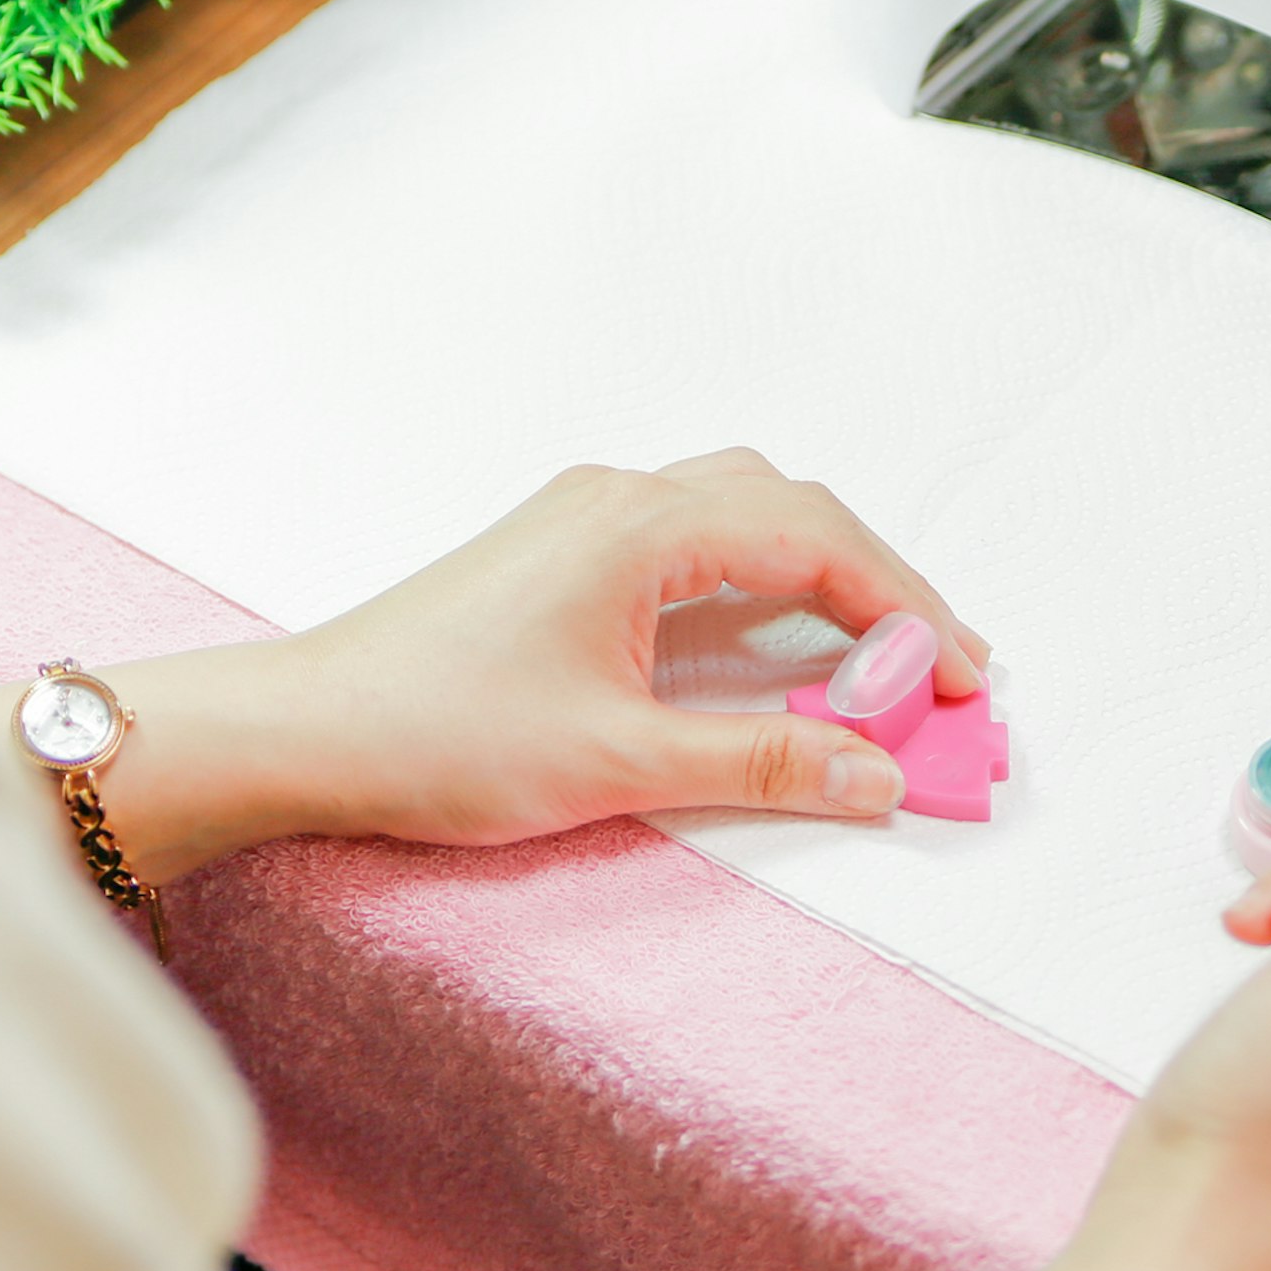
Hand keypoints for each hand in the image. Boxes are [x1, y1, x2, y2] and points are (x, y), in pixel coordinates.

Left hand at [73, 449, 989, 879]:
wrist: (301, 730)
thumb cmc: (436, 735)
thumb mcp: (619, 762)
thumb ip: (762, 760)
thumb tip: (881, 771)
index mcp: (643, 527)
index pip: (820, 541)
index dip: (910, 611)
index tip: (969, 681)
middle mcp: (620, 499)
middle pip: (794, 509)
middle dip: (882, 588)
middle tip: (944, 675)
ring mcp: (585, 519)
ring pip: (744, 512)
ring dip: (822, 574)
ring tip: (876, 661)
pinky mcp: (560, 553)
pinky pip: (694, 538)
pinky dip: (760, 580)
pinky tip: (773, 647)